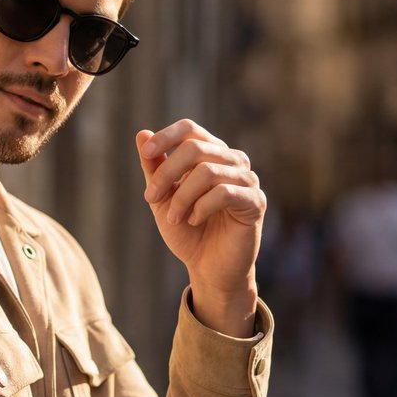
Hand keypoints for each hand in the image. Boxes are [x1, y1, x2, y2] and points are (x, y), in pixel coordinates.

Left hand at [136, 120, 265, 336]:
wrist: (207, 268)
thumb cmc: (186, 231)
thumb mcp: (162, 198)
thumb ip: (154, 167)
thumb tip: (141, 134)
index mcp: (210, 154)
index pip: (190, 128)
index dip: (166, 136)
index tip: (147, 153)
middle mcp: (232, 160)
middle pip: (195, 147)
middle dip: (166, 173)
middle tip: (150, 198)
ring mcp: (246, 179)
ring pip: (207, 171)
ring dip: (182, 197)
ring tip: (174, 218)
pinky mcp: (255, 201)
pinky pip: (223, 193)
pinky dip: (201, 207)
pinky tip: (193, 221)